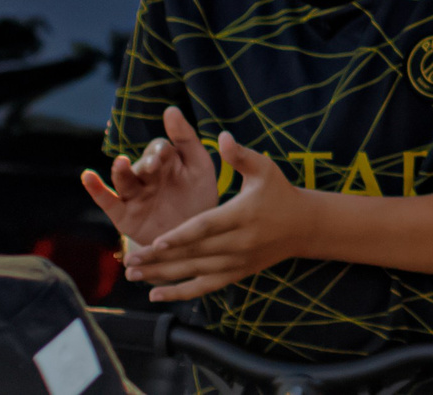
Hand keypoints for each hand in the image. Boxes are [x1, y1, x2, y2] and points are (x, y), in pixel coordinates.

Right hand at [82, 106, 221, 251]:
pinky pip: (108, 201)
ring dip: (121, 171)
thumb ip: (186, 138)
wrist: (195, 238)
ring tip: (121, 163)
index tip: (165, 154)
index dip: (161, 151)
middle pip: (141, 164)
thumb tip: (170, 109)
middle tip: (153, 166)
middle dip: (146, 164)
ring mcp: (134, 195)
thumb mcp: (199, 166)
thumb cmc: (198, 197)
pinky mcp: (124, 216)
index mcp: (165, 162)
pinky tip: (87, 176)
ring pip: (124, 180)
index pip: (159, 149)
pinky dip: (96, 189)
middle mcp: (147, 176)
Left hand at [127, 133, 310, 300]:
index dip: (181, 236)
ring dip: (162, 276)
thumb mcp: (265, 168)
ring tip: (134, 275)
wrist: (302, 226)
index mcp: (241, 215)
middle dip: (159, 258)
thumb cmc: (279, 191)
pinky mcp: (235, 274)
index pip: (206, 227)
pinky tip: (155, 295)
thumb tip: (223, 136)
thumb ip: (240, 155)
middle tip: (130, 258)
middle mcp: (238, 242)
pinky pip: (204, 287)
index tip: (156, 241)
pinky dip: (179, 293)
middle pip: (194, 253)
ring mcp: (236, 262)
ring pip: (194, 272)